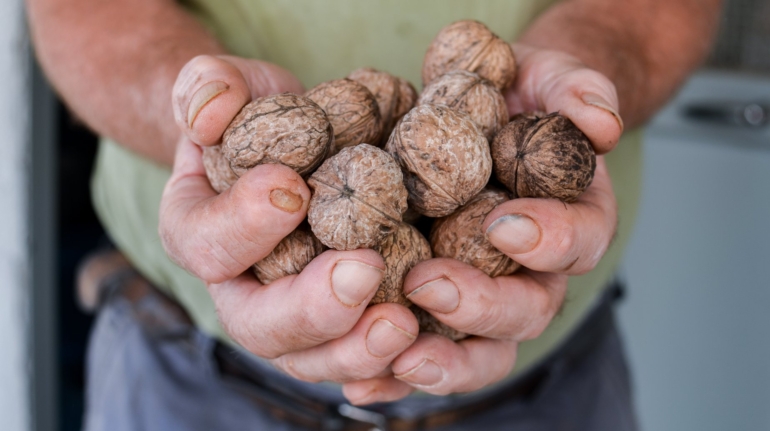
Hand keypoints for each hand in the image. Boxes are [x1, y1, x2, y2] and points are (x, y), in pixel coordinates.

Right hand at [160, 56, 417, 394]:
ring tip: (400, 322)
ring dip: (354, 349)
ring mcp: (293, 317)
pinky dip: (388, 366)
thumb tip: (211, 116)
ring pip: (311, 359)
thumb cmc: (263, 114)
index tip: (292, 189)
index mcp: (202, 232)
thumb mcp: (231, 84)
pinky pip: (359, 362)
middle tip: (361, 272)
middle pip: (259, 325)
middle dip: (310, 308)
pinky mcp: (341, 327)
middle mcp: (242, 289)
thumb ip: (209, 87)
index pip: (206, 244)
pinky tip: (422, 347)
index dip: (243, 225)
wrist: (304, 144)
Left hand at [342, 43, 620, 402]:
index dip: (549, 240)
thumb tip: (599, 123)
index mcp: (571, 220)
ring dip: (443, 360)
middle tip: (429, 284)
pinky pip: (424, 351)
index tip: (506, 224)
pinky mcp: (436, 308)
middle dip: (482, 305)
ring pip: (481, 349)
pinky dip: (395, 373)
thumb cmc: (517, 96)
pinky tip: (362, 384)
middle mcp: (532, 271)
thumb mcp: (548, 76)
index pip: (578, 242)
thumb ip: (579, 90)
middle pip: (527, 310)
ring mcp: (484, 294)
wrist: (481, 112)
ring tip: (400, 358)